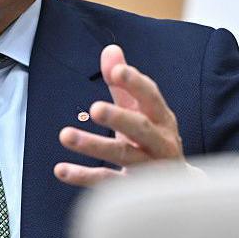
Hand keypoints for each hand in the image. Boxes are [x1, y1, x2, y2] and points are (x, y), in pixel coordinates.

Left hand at [54, 45, 183, 186]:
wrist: (177, 187)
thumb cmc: (153, 138)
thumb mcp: (142, 110)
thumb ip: (124, 82)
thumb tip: (110, 49)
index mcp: (161, 117)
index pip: (151, 96)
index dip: (135, 83)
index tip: (116, 71)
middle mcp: (160, 142)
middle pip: (141, 128)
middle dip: (119, 117)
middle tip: (95, 108)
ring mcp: (149, 168)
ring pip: (123, 155)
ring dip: (94, 145)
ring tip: (65, 135)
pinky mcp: (133, 188)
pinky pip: (108, 181)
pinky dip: (84, 176)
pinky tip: (61, 169)